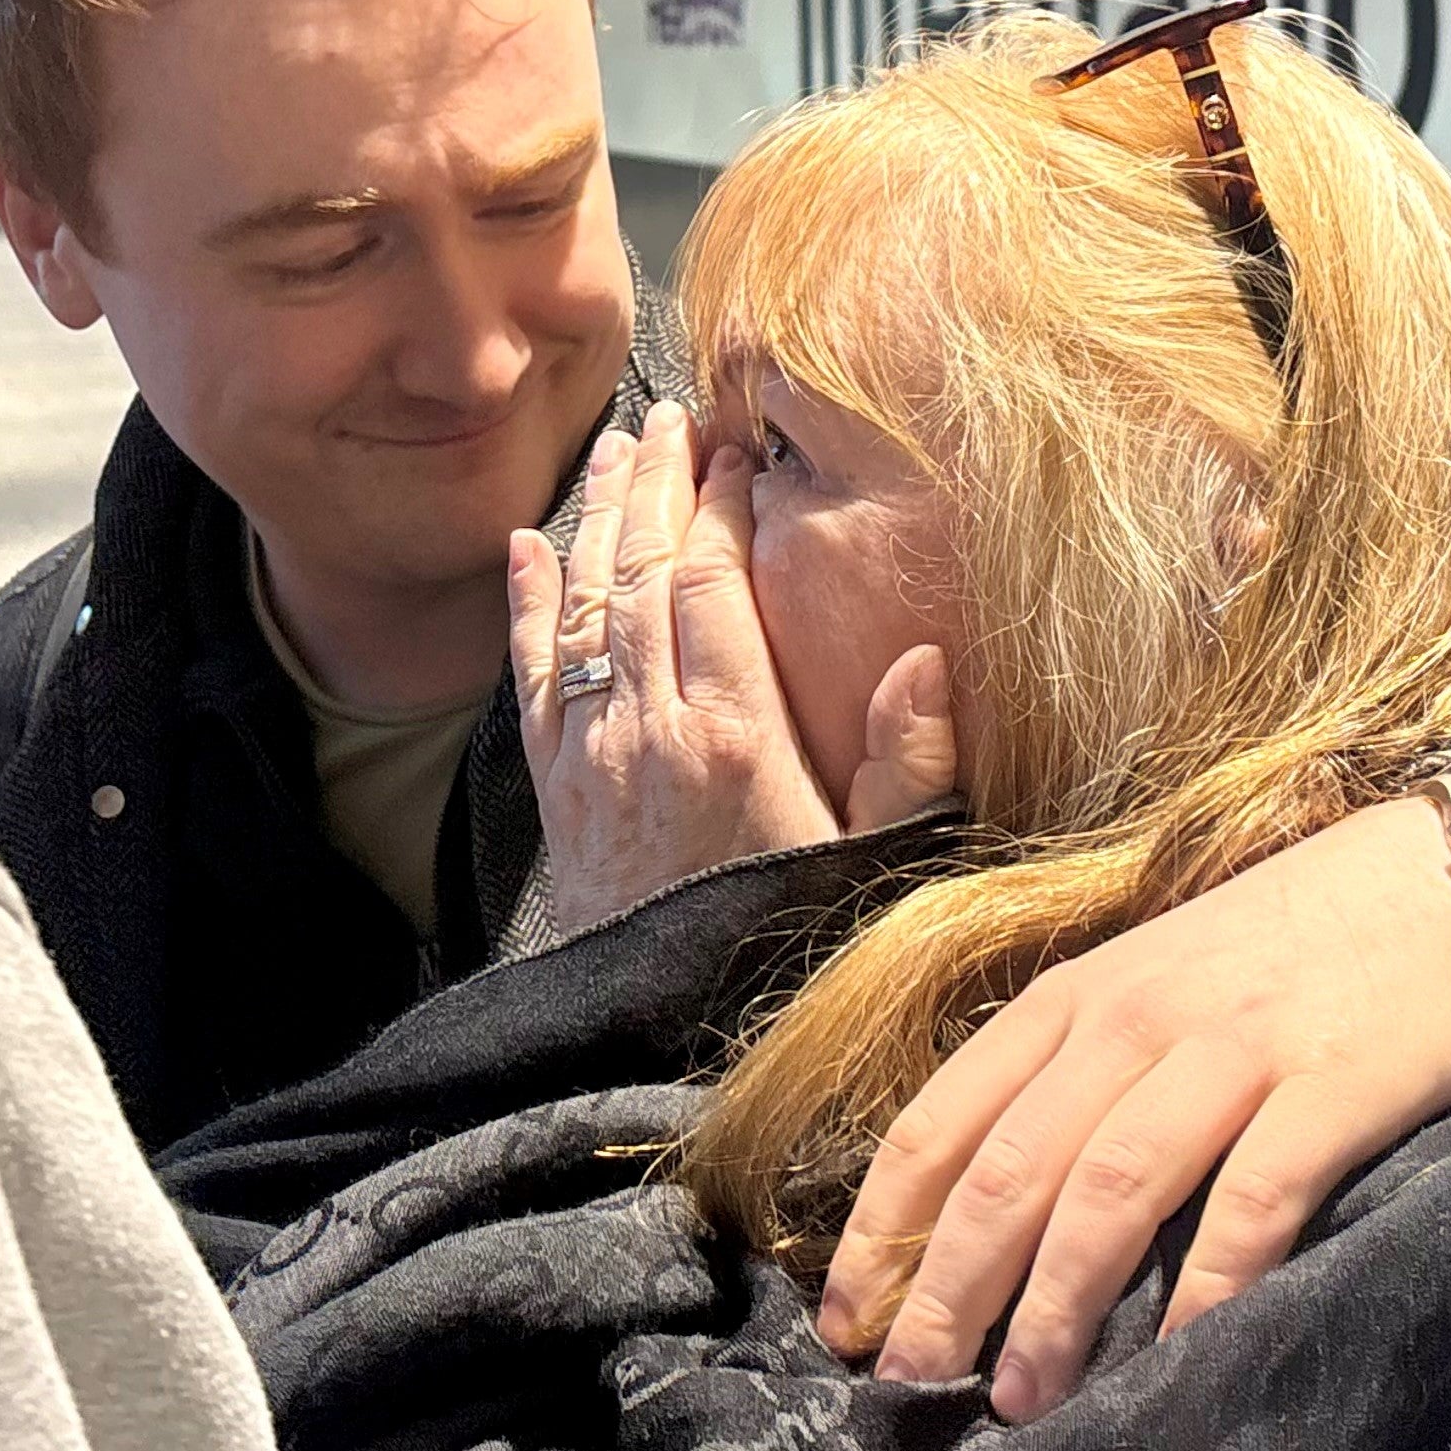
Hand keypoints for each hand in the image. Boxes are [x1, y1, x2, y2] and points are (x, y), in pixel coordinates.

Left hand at [508, 404, 954, 936]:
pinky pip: (529, 675)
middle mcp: (653, 729)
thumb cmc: (793, 943)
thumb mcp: (880, 860)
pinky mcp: (554, 789)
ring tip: (608, 450)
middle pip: (639, 572)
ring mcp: (592, 755)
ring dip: (593, 521)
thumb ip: (909, 764)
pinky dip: (523, 604)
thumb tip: (927, 659)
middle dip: (651, 485)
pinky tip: (525, 546)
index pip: (712, 579)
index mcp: (738, 733)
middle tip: (664, 417)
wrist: (675, 1033)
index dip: (719, 504)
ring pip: (583, 608)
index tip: (735, 451)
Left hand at [817, 793, 1450, 1419]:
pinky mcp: (1332, 1084)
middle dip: (949, 1290)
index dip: (882, 1229)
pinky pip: (1254, 1198)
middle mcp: (1132, 1017)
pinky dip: (1208, 1287)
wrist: (1439, 872)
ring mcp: (1232, 1047)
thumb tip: (984, 1216)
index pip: (939, 1121)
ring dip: (1055, 1305)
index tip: (843, 1323)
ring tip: (1023, 1402)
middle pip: (1009, 1167)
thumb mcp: (1143, 988)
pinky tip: (1176, 1362)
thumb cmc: (1277, 951)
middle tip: (912, 1390)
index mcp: (1069, 999)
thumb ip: (1070, 1080)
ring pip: (1110, 1187)